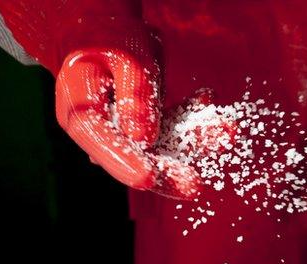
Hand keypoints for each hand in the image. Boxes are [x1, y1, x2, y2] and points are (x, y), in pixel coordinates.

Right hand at [54, 22, 199, 198]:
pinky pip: (176, 127)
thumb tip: (143, 140)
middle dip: (167, 172)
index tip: (147, 178)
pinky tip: (208, 98)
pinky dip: (196, 116)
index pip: (99, 140)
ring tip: (227, 132)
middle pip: (134, 157)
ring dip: (196, 140)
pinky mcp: (150, 128)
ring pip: (164, 145)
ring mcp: (128, 132)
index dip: (122, 162)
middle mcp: (102, 128)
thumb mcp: (122, 58)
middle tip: (194, 185)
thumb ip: (134, 96)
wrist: (107, 34)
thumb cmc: (109, 42)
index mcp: (79, 110)